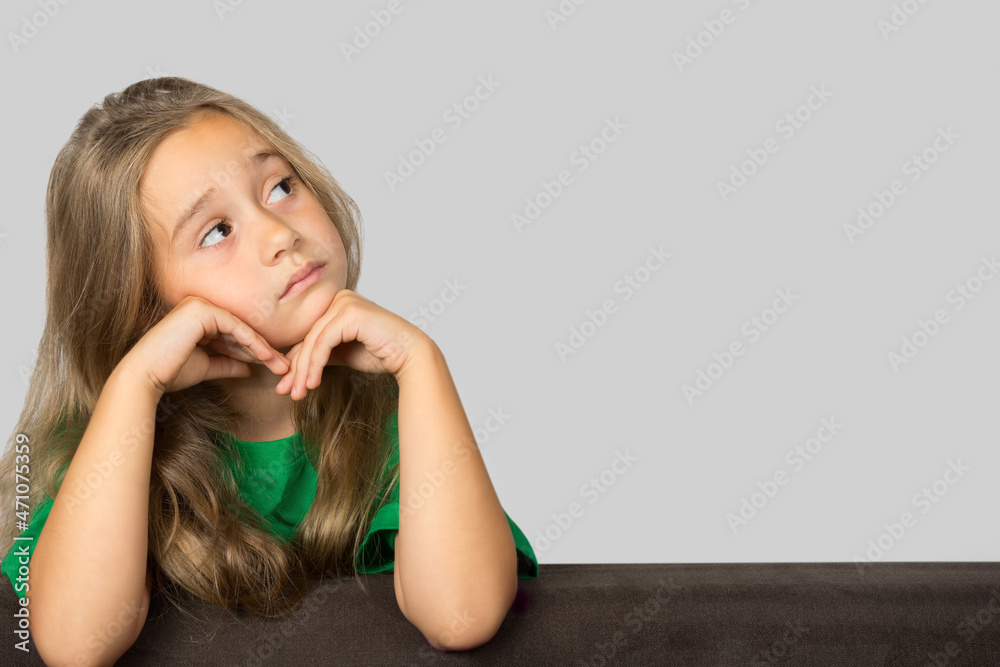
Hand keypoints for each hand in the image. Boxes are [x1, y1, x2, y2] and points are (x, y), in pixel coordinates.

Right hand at [120, 295, 290, 396]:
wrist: (146, 376)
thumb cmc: (171, 372)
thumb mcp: (207, 367)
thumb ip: (228, 364)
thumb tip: (250, 369)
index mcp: (198, 318)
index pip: (234, 335)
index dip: (255, 352)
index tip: (274, 367)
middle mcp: (199, 306)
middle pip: (240, 331)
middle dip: (264, 351)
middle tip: (284, 366)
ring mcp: (200, 305)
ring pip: (241, 329)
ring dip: (263, 349)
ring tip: (282, 365)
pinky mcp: (202, 310)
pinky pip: (235, 328)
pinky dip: (253, 343)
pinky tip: (267, 357)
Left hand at [275, 289, 430, 399]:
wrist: (410, 355)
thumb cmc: (382, 354)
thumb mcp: (343, 354)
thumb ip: (321, 354)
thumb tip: (293, 369)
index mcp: (337, 304)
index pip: (309, 335)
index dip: (295, 362)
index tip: (285, 386)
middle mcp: (339, 298)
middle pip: (308, 337)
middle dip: (295, 369)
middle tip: (286, 392)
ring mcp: (344, 303)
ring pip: (312, 341)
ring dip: (303, 370)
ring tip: (298, 393)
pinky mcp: (349, 313)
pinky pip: (323, 341)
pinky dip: (315, 364)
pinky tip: (312, 383)